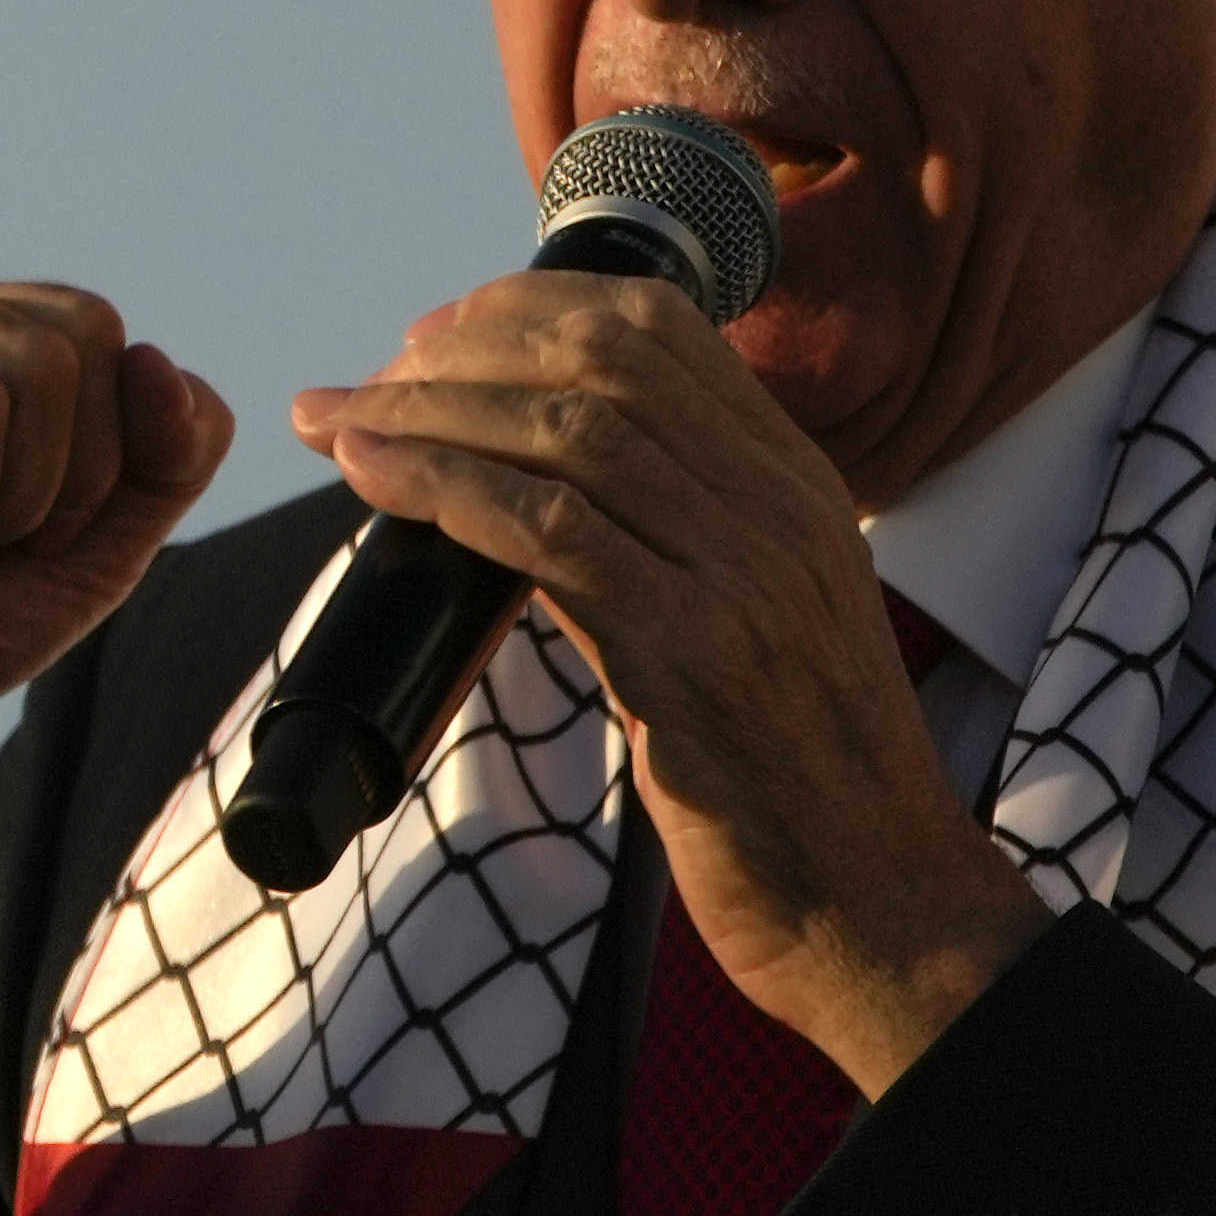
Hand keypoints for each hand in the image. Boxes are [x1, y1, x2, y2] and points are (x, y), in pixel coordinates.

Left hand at [289, 273, 1046, 1094]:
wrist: (876, 906)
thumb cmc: (794, 785)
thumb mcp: (754, 628)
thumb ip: (675, 545)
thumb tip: (531, 497)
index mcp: (798, 486)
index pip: (660, 328)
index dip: (527, 309)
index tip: (434, 337)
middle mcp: (780, 507)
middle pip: (602, 358)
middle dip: (462, 351)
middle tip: (369, 383)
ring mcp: (744, 577)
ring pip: (566, 430)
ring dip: (430, 413)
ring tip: (339, 422)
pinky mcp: (695, 657)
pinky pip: (550, 535)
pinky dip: (447, 489)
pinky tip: (376, 481)